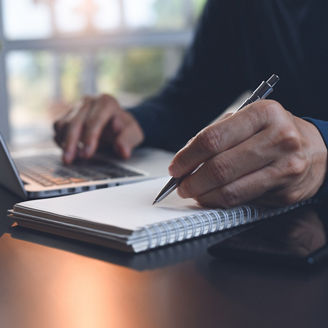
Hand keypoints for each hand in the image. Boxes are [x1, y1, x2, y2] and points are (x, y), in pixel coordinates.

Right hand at [53, 94, 143, 163]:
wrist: (117, 124)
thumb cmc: (125, 129)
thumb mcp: (133, 134)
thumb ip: (128, 140)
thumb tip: (122, 150)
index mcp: (107, 102)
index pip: (95, 120)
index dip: (89, 138)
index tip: (86, 154)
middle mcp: (89, 101)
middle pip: (75, 122)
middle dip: (71, 142)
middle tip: (69, 160)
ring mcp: (76, 107)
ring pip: (63, 124)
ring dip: (64, 142)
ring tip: (68, 159)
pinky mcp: (67, 115)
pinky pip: (58, 127)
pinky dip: (59, 139)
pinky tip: (67, 151)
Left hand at [169, 100, 326, 207]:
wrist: (316, 149)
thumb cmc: (274, 132)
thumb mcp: (248, 121)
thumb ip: (217, 135)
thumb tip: (187, 158)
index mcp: (264, 113)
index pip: (213, 139)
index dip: (188, 156)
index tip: (176, 167)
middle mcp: (278, 138)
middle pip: (220, 167)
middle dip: (192, 180)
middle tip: (181, 185)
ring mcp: (285, 167)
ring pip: (230, 189)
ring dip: (203, 195)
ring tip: (193, 192)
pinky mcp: (287, 192)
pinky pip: (244, 201)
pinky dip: (221, 201)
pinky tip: (212, 197)